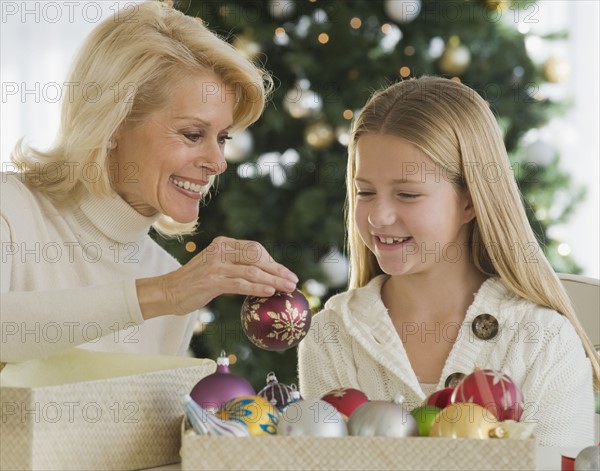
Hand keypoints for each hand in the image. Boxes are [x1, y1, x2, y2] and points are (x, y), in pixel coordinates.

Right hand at [137, 236, 298, 317]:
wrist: (168, 291)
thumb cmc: (195, 283)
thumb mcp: (216, 267)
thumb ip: (236, 265)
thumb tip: (264, 275)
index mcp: (223, 244)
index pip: (255, 249)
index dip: (272, 261)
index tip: (285, 272)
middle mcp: (220, 250)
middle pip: (257, 258)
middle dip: (278, 270)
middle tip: (293, 280)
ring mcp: (216, 265)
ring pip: (252, 271)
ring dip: (274, 280)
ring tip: (287, 288)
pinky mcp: (212, 281)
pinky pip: (240, 284)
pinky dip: (257, 288)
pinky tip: (270, 292)